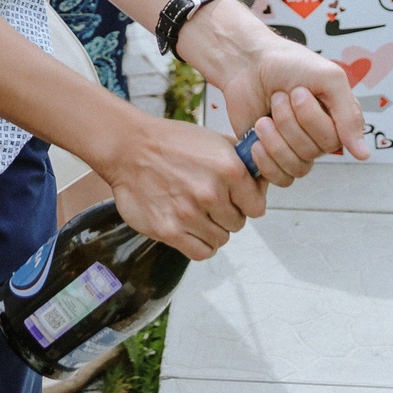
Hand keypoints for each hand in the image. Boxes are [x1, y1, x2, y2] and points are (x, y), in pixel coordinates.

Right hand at [90, 109, 265, 261]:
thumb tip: (264, 182)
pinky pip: (201, 252)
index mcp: (229, 169)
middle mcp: (211, 193)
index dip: (246, 202)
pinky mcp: (169, 231)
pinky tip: (189, 228)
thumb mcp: (214, 141)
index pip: (257, 207)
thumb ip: (243, 162)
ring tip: (194, 211)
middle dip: (226, 214)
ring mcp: (189, 214)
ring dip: (211, 229)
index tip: (234, 197)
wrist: (128, 147)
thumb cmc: (171, 142)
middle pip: (238, 224)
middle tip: (207, 201)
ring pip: (221, 240)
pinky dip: (199, 244)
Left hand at [177, 0, 370, 170]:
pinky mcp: (272, 158)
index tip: (298, 91)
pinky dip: (266, 161)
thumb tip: (363, 153)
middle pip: (312, 152)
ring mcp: (295, 149)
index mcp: (336, 121)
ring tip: (263, 117)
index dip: (310, 117)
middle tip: (278, 97)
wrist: (247, 62)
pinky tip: (256, 141)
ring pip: (297, 167)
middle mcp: (318, 138)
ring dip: (275, 139)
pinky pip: (280, 178)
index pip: (333, 140)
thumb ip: (349, 115)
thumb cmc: (287, 63)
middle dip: (288, 121)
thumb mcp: (328, 77)